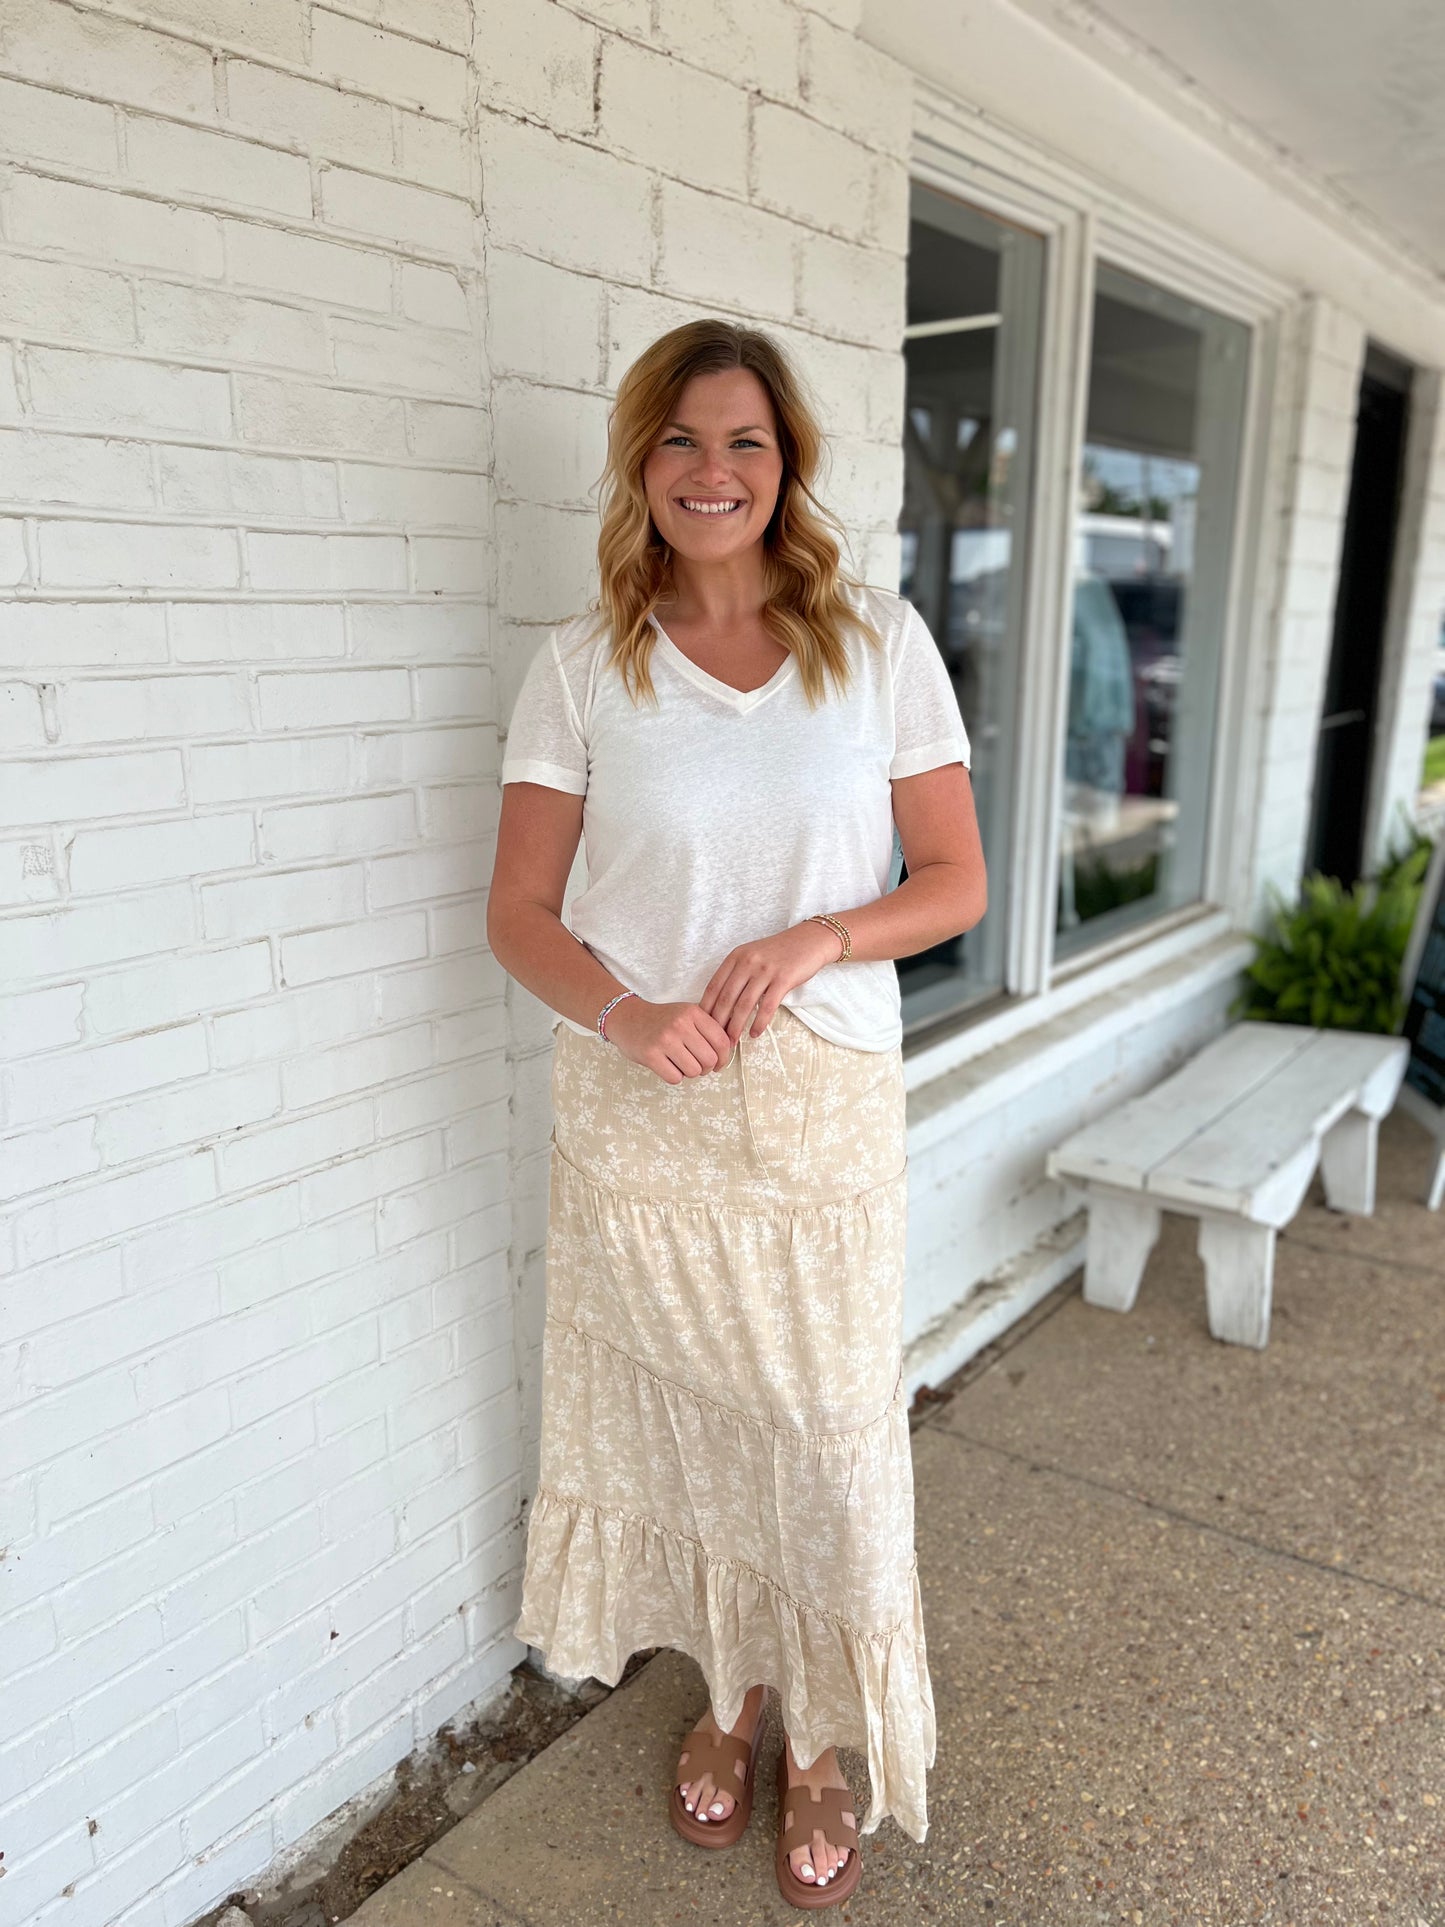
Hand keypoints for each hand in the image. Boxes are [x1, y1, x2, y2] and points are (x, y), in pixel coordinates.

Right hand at [602, 995, 734, 1084]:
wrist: (627, 1017)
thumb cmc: (661, 1020)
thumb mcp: (686, 1014)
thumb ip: (707, 1028)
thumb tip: (728, 1052)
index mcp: (693, 1013)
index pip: (722, 1041)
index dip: (724, 1058)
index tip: (719, 1063)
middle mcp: (680, 1024)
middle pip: (710, 1060)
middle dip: (706, 1068)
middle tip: (696, 1065)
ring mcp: (664, 1040)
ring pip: (694, 1071)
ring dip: (689, 1072)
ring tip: (679, 1063)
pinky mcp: (651, 1055)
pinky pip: (675, 1078)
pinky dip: (674, 1076)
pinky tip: (667, 1065)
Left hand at [698, 920, 842, 1044]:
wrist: (809, 941)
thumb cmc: (778, 952)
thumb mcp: (751, 955)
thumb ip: (736, 974)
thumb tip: (720, 1004)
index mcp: (735, 956)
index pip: (713, 986)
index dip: (706, 1009)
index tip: (702, 1026)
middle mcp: (747, 962)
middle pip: (726, 998)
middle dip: (718, 1023)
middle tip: (715, 1040)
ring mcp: (765, 970)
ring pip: (744, 1005)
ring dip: (736, 1027)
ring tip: (732, 1042)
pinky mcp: (783, 979)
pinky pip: (767, 1007)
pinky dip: (759, 1023)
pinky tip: (755, 1034)